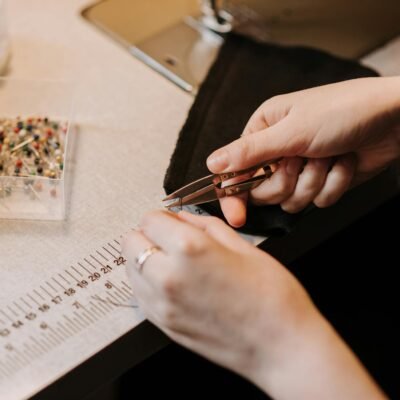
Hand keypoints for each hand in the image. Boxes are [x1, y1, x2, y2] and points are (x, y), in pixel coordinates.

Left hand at [122, 210, 384, 398]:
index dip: (162, 217)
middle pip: (131, 243)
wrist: (281, 346)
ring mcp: (162, 305)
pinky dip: (148, 282)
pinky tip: (173, 282)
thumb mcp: (243, 246)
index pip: (150, 220)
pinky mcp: (163, 325)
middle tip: (169, 239)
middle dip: (148, 235)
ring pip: (130, 269)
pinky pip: (140, 294)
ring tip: (172, 261)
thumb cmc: (272, 296)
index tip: (172, 221)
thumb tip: (184, 219)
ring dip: (145, 259)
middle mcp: (168, 277)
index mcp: (190, 250)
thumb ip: (205, 226)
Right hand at [207, 77, 399, 226]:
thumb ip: (250, 151)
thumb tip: (213, 163)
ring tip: (327, 156)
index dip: (232, 195)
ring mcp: (300, 168)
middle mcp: (278, 151)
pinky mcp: (320, 182)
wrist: (395, 119)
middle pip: (262, 191)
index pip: (235, 171)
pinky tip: (342, 162)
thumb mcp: (293, 130)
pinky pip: (316, 202)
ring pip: (290, 200)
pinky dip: (332, 185)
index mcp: (263, 131)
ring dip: (314, 181)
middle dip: (286, 181)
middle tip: (300, 160)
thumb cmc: (346, 110)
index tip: (236, 216)